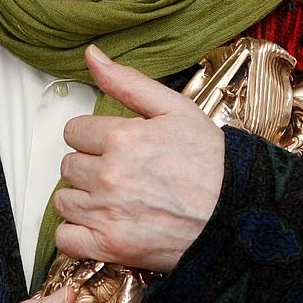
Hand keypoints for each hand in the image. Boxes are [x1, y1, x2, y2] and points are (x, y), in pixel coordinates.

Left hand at [53, 44, 224, 271]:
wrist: (238, 215)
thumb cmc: (211, 161)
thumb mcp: (174, 108)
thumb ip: (126, 81)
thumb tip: (92, 55)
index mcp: (121, 138)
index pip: (73, 132)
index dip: (92, 137)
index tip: (112, 146)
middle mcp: (109, 175)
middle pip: (68, 166)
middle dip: (89, 167)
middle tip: (119, 173)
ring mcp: (108, 213)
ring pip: (64, 201)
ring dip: (83, 199)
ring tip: (114, 199)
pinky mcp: (111, 247)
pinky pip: (66, 239)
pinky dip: (77, 234)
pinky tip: (101, 225)